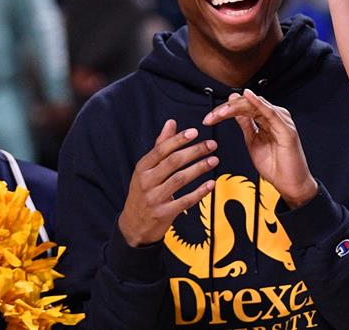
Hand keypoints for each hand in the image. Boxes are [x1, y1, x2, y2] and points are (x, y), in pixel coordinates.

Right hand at [117, 119, 218, 246]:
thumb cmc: (143, 191)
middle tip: (212, 145)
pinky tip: (211, 184)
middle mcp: (146, 181)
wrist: (133, 225)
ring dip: (199, 168)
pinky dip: (199, 192)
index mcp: (142, 168)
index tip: (195, 132)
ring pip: (180, 180)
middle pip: (172, 162)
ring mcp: (154, 198)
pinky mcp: (164, 213)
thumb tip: (171, 122)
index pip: (161, 150)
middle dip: (194, 151)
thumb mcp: (146, 169)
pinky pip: (185, 201)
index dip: (178, 140)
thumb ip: (160, 146)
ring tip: (214, 160)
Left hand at [203, 90, 317, 207]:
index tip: (210, 117)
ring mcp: (282, 122)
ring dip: (236, 107)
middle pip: (249, 104)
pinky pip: (270, 113)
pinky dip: (258, 103)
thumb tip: (234, 111)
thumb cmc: (276, 167)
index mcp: (267, 119)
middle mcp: (276, 117)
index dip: (226, 109)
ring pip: (256, 106)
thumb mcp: (253, 141)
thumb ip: (246, 124)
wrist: (290, 184)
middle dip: (227, 109)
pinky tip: (248, 97)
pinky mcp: (286, 130)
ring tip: (221, 112)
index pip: (245, 107)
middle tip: (212, 116)